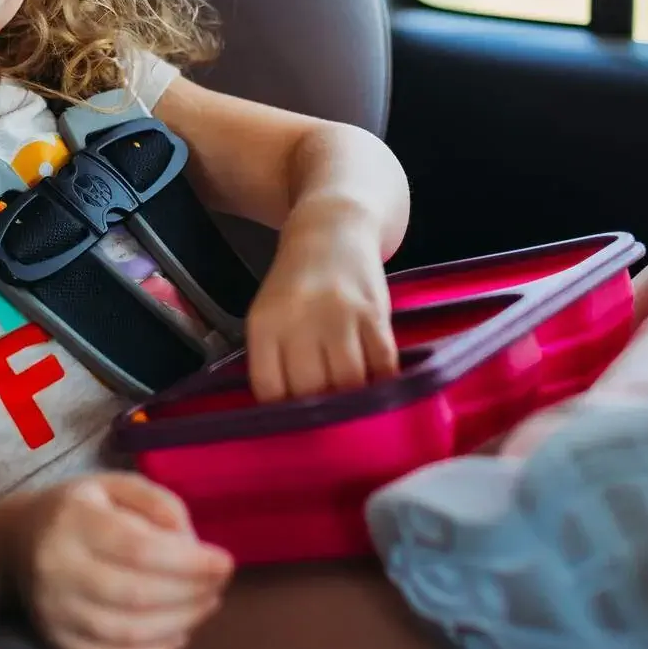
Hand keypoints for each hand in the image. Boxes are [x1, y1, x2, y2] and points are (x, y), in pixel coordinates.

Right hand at [15, 473, 233, 648]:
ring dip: (179, 623)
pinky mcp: (58, 644)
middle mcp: (58, 570)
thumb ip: (158, 503)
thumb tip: (191, 542)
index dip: (188, 562)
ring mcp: (55, 613)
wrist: (17, 544)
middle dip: (190, 593)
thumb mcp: (116, 485)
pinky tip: (179, 636)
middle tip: (219, 584)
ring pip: (126, 633)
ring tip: (206, 604)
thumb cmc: (81, 510)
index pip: (138, 549)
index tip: (225, 562)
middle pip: (135, 595)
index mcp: (74, 521)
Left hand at [245, 209, 399, 401]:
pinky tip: (378, 385)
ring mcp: (339, 316)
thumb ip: (275, 358)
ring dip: (353, 399)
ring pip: (348, 383)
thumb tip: (291, 415)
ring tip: (354, 403)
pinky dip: (382, 381)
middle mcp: (299, 321)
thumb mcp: (270, 313)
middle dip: (320, 410)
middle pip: (311, 390)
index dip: (284, 412)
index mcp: (265, 324)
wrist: (332, 229)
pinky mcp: (374, 313)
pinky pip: (382, 363)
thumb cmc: (297, 282)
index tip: (296, 419)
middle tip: (330, 415)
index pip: (270, 390)